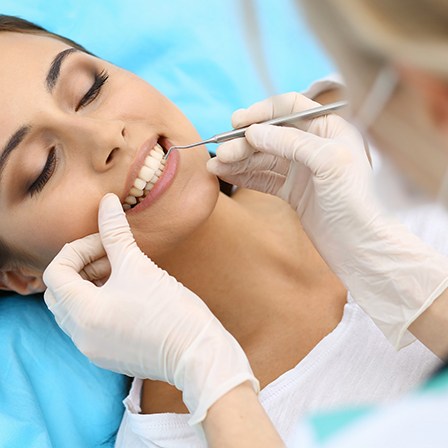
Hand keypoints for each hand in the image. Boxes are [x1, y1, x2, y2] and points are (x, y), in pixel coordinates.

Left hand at [43, 193, 257, 424]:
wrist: (198, 352)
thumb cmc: (170, 309)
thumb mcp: (139, 266)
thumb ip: (116, 232)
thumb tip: (106, 201)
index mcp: (83, 313)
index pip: (56, 272)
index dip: (78, 250)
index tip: (106, 243)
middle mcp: (81, 336)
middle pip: (60, 292)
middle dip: (81, 267)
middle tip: (110, 256)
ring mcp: (93, 349)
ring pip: (75, 309)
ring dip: (90, 285)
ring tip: (121, 272)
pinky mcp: (109, 355)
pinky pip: (90, 325)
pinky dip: (99, 304)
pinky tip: (127, 294)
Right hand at [207, 92, 447, 348]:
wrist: (359, 245)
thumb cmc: (355, 200)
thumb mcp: (328, 161)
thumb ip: (290, 142)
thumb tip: (253, 132)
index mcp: (329, 129)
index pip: (290, 108)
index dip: (262, 111)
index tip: (237, 122)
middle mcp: (314, 145)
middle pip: (271, 135)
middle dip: (245, 142)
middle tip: (221, 151)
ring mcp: (302, 170)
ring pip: (264, 158)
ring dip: (239, 160)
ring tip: (215, 165)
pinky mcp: (293, 192)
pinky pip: (264, 178)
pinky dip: (245, 175)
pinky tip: (227, 174)